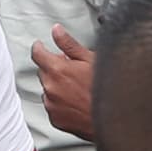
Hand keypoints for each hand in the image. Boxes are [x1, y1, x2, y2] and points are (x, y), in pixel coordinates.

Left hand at [33, 25, 96, 141]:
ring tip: (78, 88)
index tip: (41, 46)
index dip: (39, 47)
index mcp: (57, 70)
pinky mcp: (55, 119)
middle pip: (44, 72)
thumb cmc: (107, 89)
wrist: (114, 116)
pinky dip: (60, 102)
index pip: (37, 54)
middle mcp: (51, 88)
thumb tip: (57, 31)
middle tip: (73, 70)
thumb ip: (69, 44)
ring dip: (57, 86)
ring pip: (48, 90)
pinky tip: (77, 101)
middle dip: (54, 68)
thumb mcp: (90, 59)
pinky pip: (52, 106)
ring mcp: (52, 105)